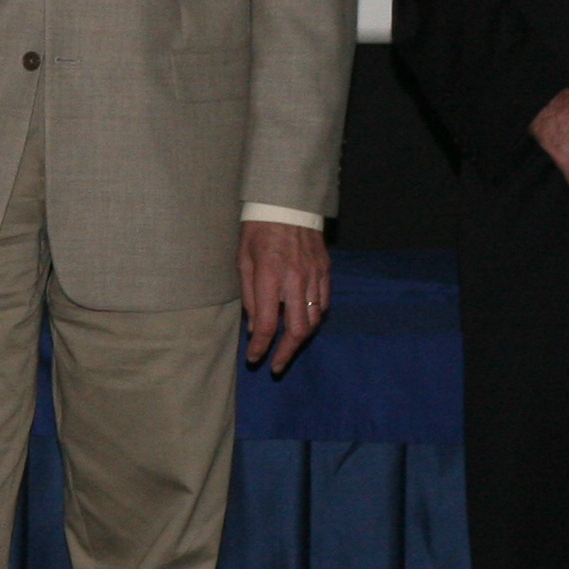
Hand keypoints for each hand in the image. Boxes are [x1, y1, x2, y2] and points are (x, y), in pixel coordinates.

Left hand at [240, 221, 330, 375]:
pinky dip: (313, 318)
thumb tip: (253, 327)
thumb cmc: (258, 231)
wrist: (287, 203)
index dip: (260, 347)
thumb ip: (248, 296)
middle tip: (277, 365)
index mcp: (270, 277)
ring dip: (301, 338)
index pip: (266, 324)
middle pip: (298, 330)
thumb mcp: (242, 261)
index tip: (255, 359)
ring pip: (314, 320)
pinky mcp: (326, 270)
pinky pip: (323, 304)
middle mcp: (295, 280)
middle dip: (287, 353)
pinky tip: (303, 322)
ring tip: (288, 346)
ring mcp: (315, 276)